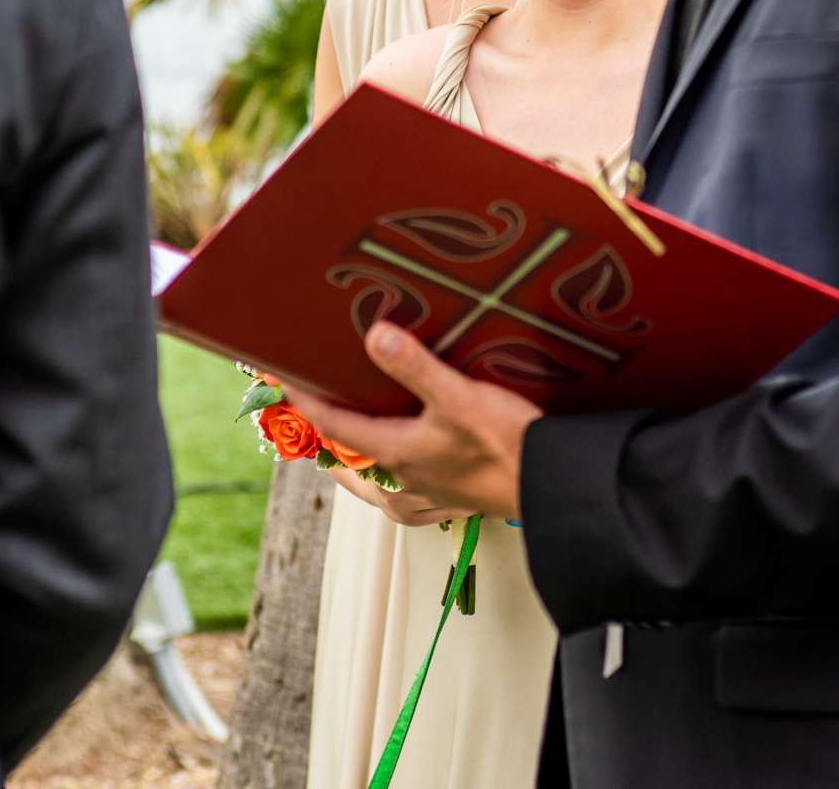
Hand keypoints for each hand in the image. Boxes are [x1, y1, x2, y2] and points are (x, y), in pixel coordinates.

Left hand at [287, 323, 542, 519]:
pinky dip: (390, 478)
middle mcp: (403, 482)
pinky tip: (403, 465)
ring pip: (373, 481)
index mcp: (396, 454)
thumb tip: (375, 336)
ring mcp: (425, 496)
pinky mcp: (449, 501)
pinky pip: (403, 494)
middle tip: (313, 410)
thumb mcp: (459, 396)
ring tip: (351, 435)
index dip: (306, 401)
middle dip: (326, 437)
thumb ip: (416, 367)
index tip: (285, 381)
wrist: (554, 485)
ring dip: (357, 460)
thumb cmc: (508, 445)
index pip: (333, 427)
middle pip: (347, 460)